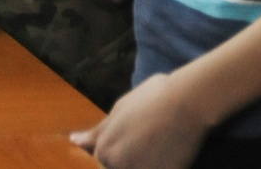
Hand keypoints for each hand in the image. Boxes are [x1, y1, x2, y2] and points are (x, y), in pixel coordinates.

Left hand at [70, 73, 209, 168]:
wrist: (186, 101)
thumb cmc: (152, 99)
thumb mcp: (120, 110)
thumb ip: (97, 132)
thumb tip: (74, 141)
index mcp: (105, 150)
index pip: (103, 162)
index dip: (121, 150)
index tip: (137, 139)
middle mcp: (117, 166)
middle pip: (118, 168)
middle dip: (132, 158)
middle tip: (149, 138)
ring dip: (147, 160)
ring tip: (159, 144)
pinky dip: (162, 164)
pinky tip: (169, 152)